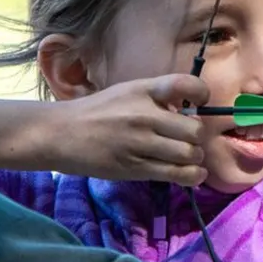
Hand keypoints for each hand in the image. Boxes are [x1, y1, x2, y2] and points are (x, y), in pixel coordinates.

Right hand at [51, 75, 209, 185]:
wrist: (60, 133)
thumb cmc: (96, 113)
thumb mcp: (126, 93)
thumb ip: (157, 100)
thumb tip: (192, 114)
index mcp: (143, 90)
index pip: (185, 84)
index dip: (202, 95)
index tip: (200, 104)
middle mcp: (144, 114)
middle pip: (194, 129)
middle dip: (198, 138)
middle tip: (188, 141)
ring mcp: (139, 142)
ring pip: (189, 154)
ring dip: (194, 159)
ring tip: (186, 159)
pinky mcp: (134, 168)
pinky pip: (176, 174)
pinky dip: (192, 177)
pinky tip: (192, 175)